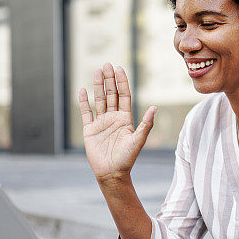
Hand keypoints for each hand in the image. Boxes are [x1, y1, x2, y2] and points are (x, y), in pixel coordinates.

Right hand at [78, 63, 155, 181]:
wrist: (112, 173)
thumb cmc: (127, 159)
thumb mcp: (138, 140)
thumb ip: (146, 124)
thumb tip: (155, 107)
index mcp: (125, 119)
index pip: (123, 96)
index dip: (121, 82)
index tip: (119, 68)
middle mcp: (113, 118)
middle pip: (111, 94)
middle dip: (109, 79)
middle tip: (106, 64)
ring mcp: (101, 123)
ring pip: (99, 100)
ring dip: (97, 86)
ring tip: (96, 71)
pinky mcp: (90, 130)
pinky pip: (86, 112)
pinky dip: (83, 101)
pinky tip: (82, 90)